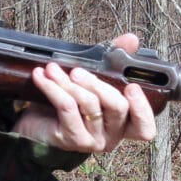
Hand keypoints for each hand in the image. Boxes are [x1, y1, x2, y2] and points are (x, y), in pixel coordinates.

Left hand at [12, 33, 157, 152]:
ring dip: (68, 82)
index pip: (144, 127)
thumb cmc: (69, 103)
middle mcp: (112, 136)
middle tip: (77, 71)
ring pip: (89, 105)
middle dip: (98, 84)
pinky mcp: (70, 140)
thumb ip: (115, 61)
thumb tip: (132, 40)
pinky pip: (66, 108)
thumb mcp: (93, 80)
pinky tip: (42, 77)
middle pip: (117, 108)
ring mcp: (92, 141)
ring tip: (53, 69)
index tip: (132, 87)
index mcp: (123, 124)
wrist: (36, 125)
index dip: (142, 108)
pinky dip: (53, 88)